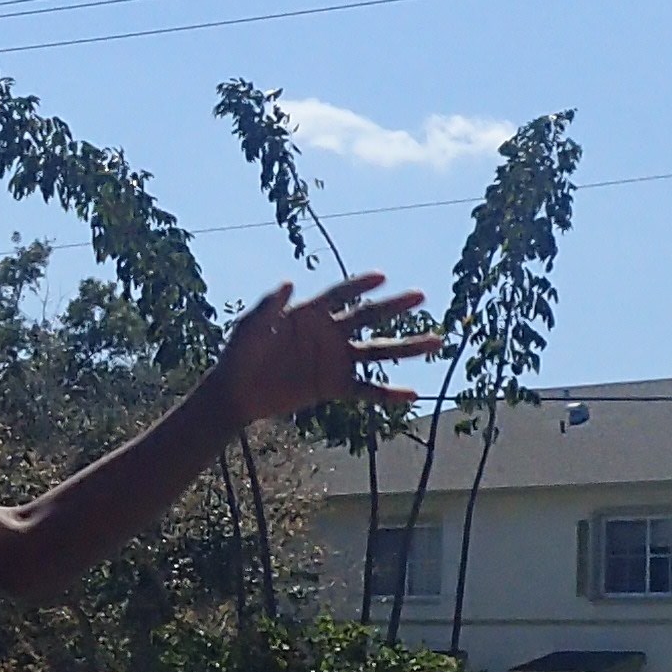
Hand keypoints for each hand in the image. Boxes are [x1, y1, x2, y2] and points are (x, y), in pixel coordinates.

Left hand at [211, 273, 440, 434]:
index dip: (359, 285)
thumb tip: (289, 282)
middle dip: (394, 307)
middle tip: (420, 297)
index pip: (339, 294)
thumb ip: (268, 307)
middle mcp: (328, 333)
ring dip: (406, 348)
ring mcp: (334, 359)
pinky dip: (388, 393)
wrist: (236, 391)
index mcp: (309, 313)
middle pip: (367, 317)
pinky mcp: (333, 385)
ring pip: (377, 351)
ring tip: (435, 342)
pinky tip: (412, 395)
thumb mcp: (248, 328)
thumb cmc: (239, 354)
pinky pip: (366, 389)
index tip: (382, 277)